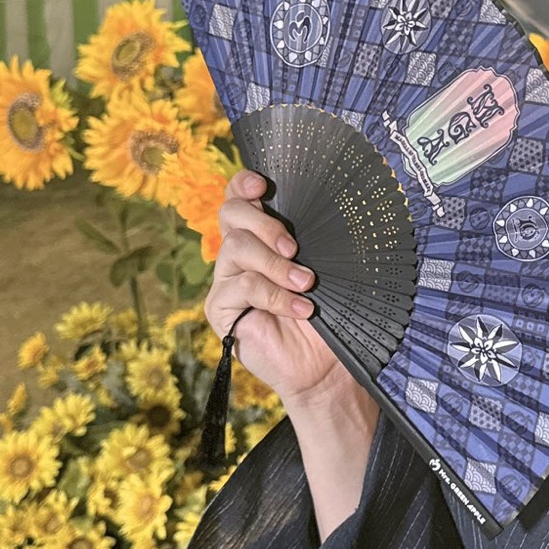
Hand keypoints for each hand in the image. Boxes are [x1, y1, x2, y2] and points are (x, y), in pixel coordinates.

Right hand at [206, 169, 345, 408]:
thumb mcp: (325, 265)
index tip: (264, 186)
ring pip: (237, 249)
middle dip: (265, 225)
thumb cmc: (328, 310)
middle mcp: (239, 252)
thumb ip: (311, 237)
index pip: (239, 197)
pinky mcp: (220, 307)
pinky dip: (275, 295)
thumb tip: (326, 206)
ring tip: (306, 283)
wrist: (323, 363)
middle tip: (294, 248)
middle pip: (231, 215)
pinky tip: (301, 308)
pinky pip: (241, 287)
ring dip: (276, 265)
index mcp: (261, 235)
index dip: (244, 184)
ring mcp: (227, 279)